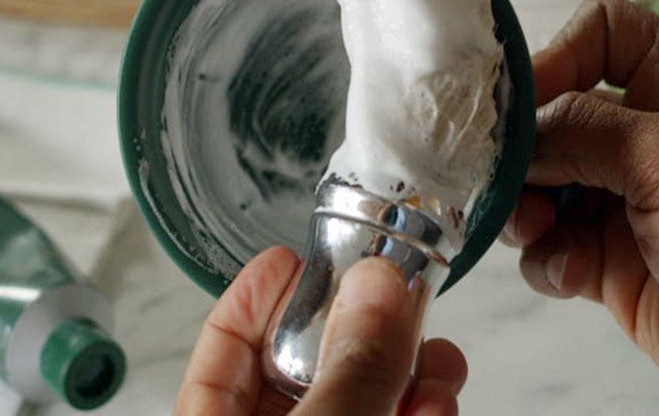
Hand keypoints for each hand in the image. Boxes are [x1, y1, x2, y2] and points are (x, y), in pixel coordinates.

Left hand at [174, 246, 467, 415]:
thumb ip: (351, 370)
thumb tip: (375, 287)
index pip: (220, 352)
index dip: (253, 298)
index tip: (291, 259)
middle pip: (304, 369)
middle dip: (358, 331)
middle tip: (390, 297)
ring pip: (362, 397)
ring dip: (406, 375)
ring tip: (434, 366)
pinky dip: (420, 412)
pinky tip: (437, 406)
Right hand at [504, 0, 658, 413]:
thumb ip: (580, 127)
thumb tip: (515, 131)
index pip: (602, 33)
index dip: (557, 56)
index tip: (521, 103)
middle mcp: (653, 137)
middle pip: (556, 113)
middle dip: (526, 147)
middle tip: (507, 177)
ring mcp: (630, 201)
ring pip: (542, 183)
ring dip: (526, 207)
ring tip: (538, 230)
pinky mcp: (615, 261)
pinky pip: (551, 244)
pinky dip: (547, 258)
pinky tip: (574, 275)